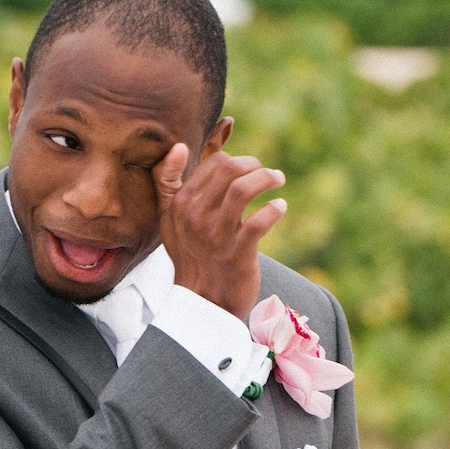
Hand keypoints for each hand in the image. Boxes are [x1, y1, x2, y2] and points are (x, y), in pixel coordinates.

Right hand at [152, 141, 287, 320]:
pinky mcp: (237, 253)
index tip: (248, 170)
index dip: (236, 160)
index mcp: (180, 204)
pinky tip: (280, 207)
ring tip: (278, 180)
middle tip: (268, 174)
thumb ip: (169, 182)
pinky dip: (275, 209)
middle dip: (255, 165)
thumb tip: (178, 146)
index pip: (214, 162)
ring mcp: (216, 236)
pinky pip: (260, 222)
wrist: (202, 302)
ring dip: (268, 179)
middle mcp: (195, 217)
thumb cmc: (190, 255)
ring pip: (243, 190)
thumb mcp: (170, 219)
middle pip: (229, 169)